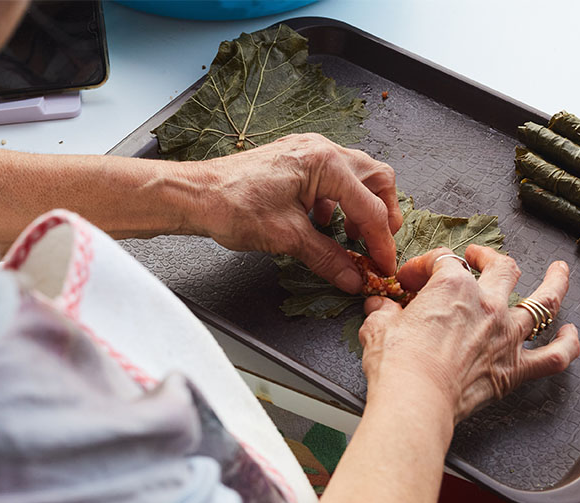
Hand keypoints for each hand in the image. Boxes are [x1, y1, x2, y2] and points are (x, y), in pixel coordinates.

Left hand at [192, 133, 400, 293]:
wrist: (196, 195)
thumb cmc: (232, 205)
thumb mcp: (287, 238)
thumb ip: (327, 257)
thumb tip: (352, 276)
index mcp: (325, 164)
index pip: (370, 208)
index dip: (381, 243)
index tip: (383, 265)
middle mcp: (322, 150)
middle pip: (376, 179)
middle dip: (382, 214)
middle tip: (377, 245)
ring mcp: (309, 151)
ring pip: (357, 176)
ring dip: (361, 207)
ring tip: (350, 236)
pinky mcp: (296, 160)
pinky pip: (333, 177)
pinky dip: (338, 201)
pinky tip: (323, 222)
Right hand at [358, 245, 579, 425]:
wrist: (415, 400)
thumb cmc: (397, 364)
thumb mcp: (378, 327)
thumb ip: (383, 312)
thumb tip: (379, 307)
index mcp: (453, 287)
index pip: (442, 262)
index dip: (423, 266)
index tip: (409, 280)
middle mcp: (487, 304)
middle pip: (500, 268)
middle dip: (488, 257)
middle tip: (479, 257)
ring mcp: (507, 335)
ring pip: (544, 301)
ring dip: (555, 284)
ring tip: (559, 272)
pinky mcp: (515, 369)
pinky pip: (554, 356)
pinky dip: (567, 344)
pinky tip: (572, 335)